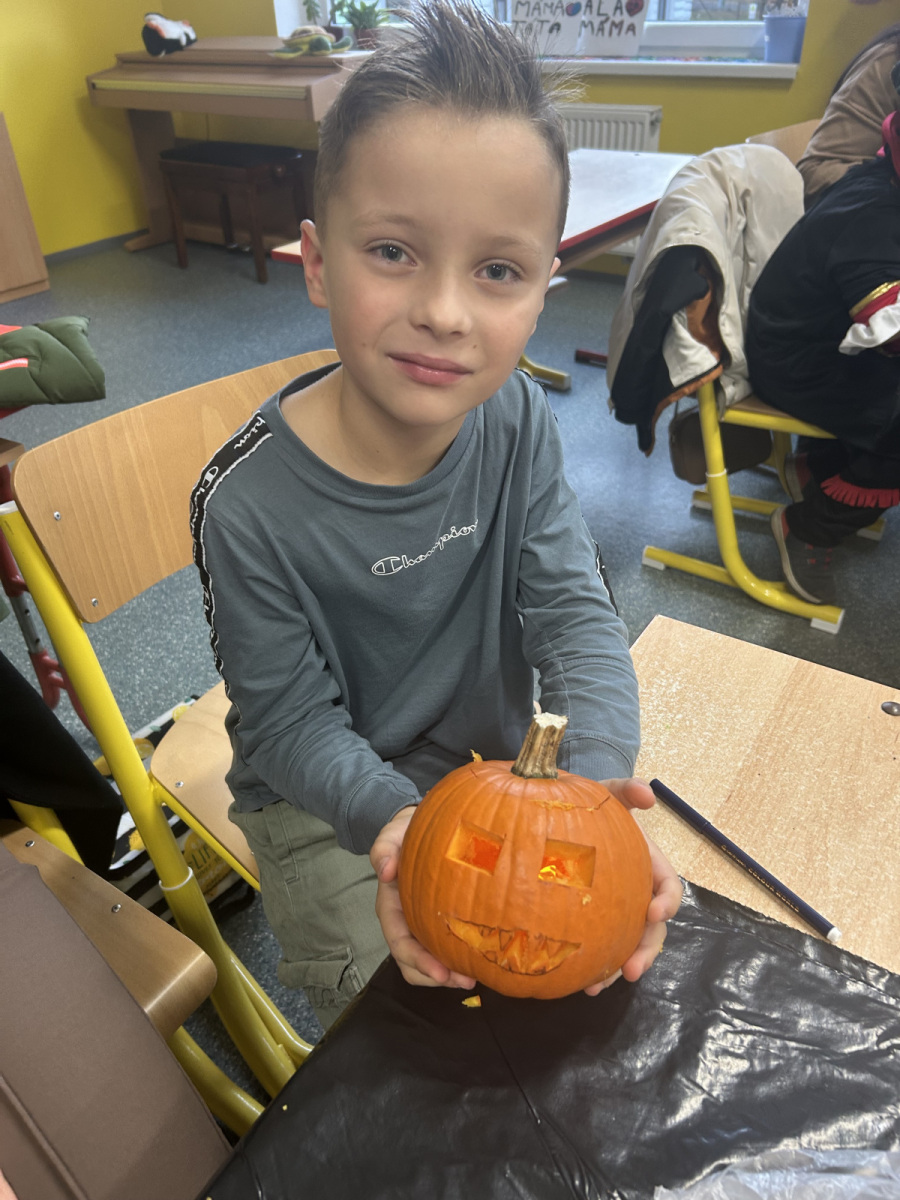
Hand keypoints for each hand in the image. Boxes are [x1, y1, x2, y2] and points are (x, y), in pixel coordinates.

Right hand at [370, 805, 476, 990]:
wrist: (418, 828)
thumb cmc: (404, 833)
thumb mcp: (391, 835)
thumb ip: (383, 849)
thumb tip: (385, 871)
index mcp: (391, 907)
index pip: (399, 942)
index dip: (418, 961)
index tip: (440, 972)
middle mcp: (404, 921)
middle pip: (412, 962)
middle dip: (436, 977)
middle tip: (466, 980)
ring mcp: (421, 924)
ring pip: (428, 962)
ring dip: (448, 974)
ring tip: (473, 976)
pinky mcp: (438, 922)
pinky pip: (444, 948)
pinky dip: (457, 958)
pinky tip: (476, 957)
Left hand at [582, 777, 682, 996]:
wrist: (563, 816)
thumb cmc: (592, 806)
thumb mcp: (608, 792)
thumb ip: (626, 788)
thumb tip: (648, 794)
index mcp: (649, 866)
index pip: (670, 888)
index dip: (667, 903)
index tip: (653, 912)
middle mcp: (639, 894)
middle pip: (654, 929)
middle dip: (646, 951)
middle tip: (631, 969)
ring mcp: (619, 911)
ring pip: (629, 945)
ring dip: (620, 968)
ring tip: (600, 985)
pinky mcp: (597, 922)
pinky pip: (604, 948)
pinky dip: (597, 966)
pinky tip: (581, 982)